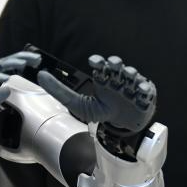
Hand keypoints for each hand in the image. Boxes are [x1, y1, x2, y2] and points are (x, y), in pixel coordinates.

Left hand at [37, 55, 156, 135]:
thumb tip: (40, 75)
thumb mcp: (78, 103)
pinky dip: (143, 88)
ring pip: (131, 73)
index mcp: (103, 78)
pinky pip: (146, 88)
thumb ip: (59, 90)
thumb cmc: (102, 110)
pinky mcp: (145, 94)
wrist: (122, 125)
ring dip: (128, 73)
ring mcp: (131, 85)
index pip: (101, 64)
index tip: (93, 61)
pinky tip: (139, 91)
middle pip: (117, 64)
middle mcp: (117, 78)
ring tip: (126, 78)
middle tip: (111, 66)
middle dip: (114, 63)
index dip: (98, 61)